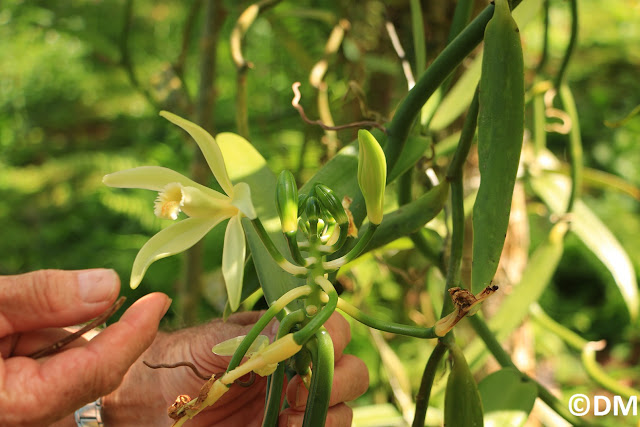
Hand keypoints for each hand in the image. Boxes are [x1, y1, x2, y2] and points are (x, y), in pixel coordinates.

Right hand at [0, 269, 169, 426]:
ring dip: (63, 331)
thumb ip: (44, 297)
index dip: (134, 333)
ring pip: (70, 368)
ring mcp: (16, 412)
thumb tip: (109, 286)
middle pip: (89, 371)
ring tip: (19, 310)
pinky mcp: (13, 399)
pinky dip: (42, 340)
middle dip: (99, 329)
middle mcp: (20, 417)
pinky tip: (16, 323)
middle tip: (117, 296)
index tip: (159, 301)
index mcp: (14, 404)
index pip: (98, 370)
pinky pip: (45, 370)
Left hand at [104, 311, 368, 425]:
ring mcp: (291, 406)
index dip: (334, 337)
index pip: (333, 330)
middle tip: (297, 391)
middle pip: (351, 371)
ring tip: (286, 418)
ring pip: (342, 409)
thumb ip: (256, 338)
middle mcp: (297, 370)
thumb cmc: (178, 359)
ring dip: (328, 412)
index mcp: (286, 337)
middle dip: (338, 380)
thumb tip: (297, 334)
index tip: (309, 351)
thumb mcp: (215, 342)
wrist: (146, 402)